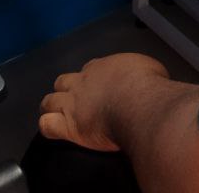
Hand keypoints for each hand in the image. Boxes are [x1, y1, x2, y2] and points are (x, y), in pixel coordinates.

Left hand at [39, 53, 169, 151]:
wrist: (140, 104)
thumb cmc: (149, 86)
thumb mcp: (151, 69)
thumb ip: (141, 73)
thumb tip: (146, 79)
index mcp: (102, 68)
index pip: (88, 69)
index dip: (89, 79)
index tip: (98, 88)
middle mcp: (82, 82)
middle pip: (62, 82)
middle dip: (65, 90)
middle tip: (75, 103)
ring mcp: (72, 104)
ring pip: (48, 101)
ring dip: (51, 107)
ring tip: (58, 117)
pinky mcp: (69, 126)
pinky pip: (47, 125)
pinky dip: (48, 127)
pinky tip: (55, 131)